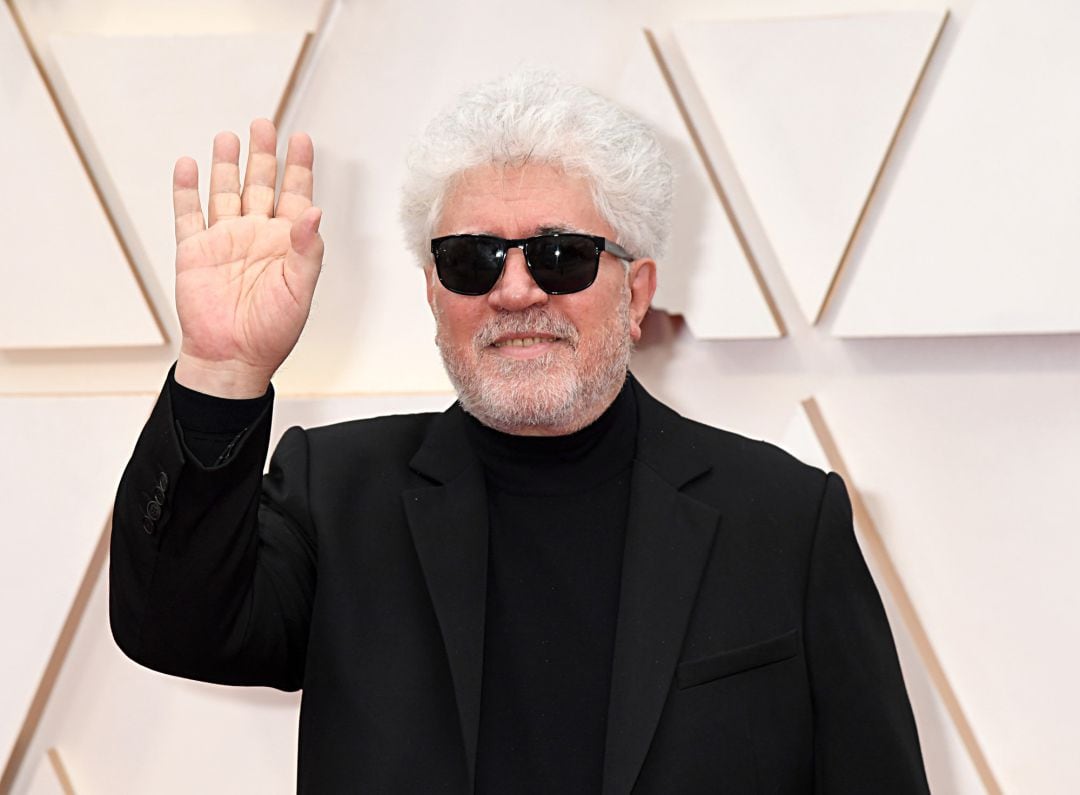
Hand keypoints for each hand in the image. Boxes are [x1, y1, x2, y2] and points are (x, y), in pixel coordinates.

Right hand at [172, 119, 323, 397]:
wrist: (232, 358)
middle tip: (264, 125)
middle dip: (262, 154)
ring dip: (226, 165)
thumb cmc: (271, 333)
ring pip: (225, 192)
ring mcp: (224, 241)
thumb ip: (308, 250)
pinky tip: (190, 166)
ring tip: (229, 137)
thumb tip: (315, 212)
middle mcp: (256, 236)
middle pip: (260, 185)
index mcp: (286, 244)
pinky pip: (189, 214)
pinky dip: (187, 190)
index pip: (295, 195)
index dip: (299, 167)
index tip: (301, 139)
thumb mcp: (299, 291)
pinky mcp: (195, 252)